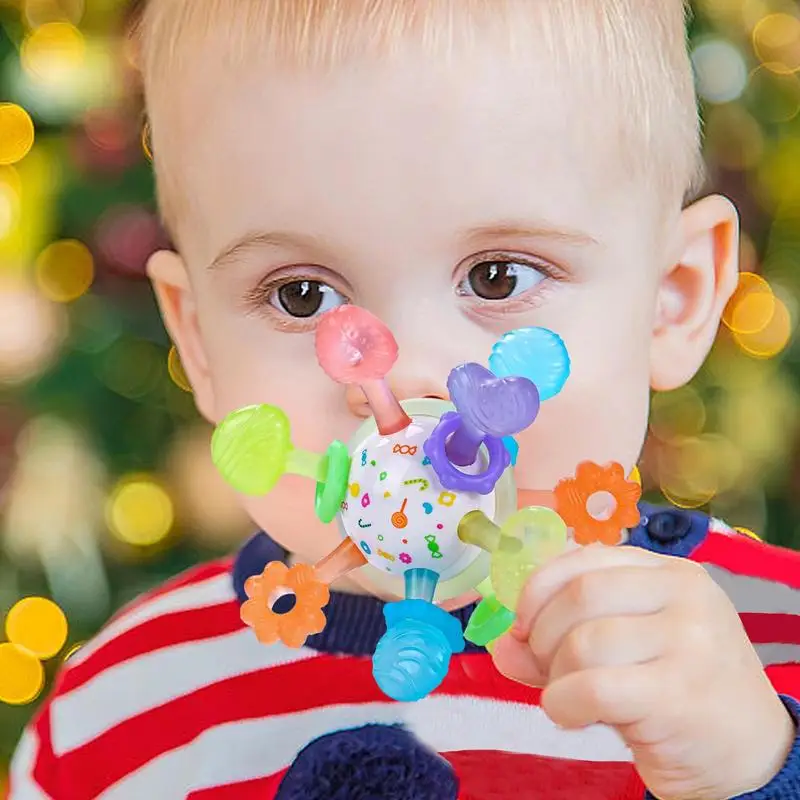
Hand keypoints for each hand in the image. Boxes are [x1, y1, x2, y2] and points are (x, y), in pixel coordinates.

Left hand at [491, 544, 795, 799]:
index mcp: (670, 571)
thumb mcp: (624, 648)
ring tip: (566, 694)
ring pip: (582, 642)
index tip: (523, 622)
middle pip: (579, 595)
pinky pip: (592, 688)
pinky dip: (562, 703)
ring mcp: (688, 641)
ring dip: (554, 675)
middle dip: (542, 634)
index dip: (538, 588)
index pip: (584, 558)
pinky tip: (570, 714)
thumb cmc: (676, 689)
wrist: (749, 751)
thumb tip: (502, 644)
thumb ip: (560, 637)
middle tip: (546, 665)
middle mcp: (684, 595)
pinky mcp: (678, 694)